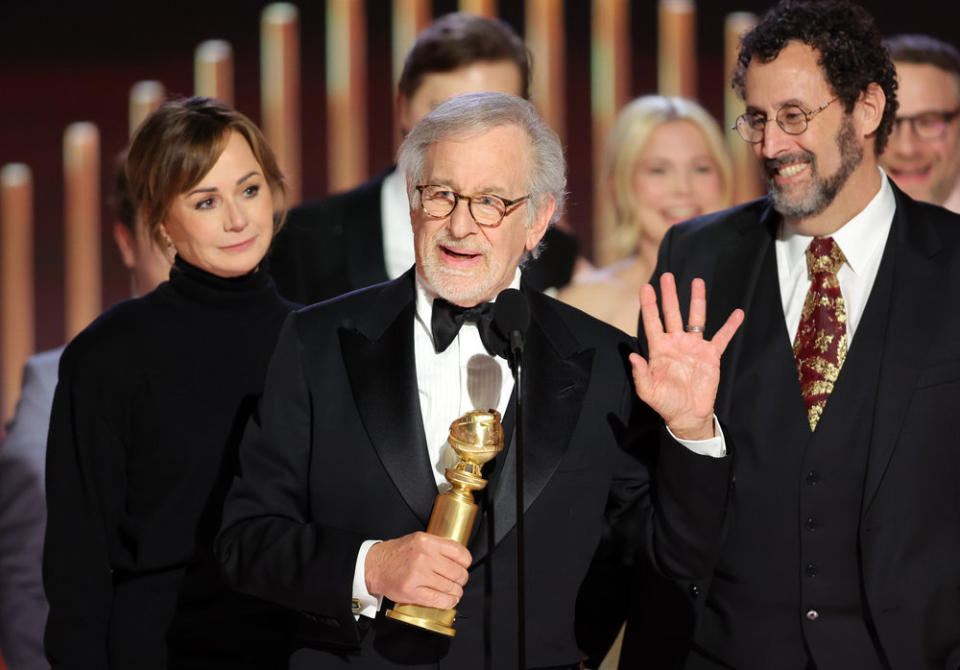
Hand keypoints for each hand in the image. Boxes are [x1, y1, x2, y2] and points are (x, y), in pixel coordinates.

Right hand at [365, 531, 471, 608]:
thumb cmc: (397, 554)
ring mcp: (418, 575)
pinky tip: (449, 599)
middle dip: (462, 579)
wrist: (375, 566)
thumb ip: (438, 546)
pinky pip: (439, 600)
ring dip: (456, 592)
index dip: (466, 562)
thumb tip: (459, 557)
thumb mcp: (418, 540)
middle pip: (457, 572)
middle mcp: (423, 557)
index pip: (459, 553)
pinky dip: (448, 602)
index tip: (464, 565)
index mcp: (426, 542)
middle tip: (459, 580)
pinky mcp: (413, 592)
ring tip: (454, 591)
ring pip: (450, 587)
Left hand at [630, 273, 743, 439]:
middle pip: (672, 313)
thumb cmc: (666, 403)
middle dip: (669, 295)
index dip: (649, 305)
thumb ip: (640, 374)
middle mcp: (676, 343)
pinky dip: (730, 326)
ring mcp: (694, 347)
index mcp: (659, 349)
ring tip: (698, 281)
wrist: (688, 415)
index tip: (646, 287)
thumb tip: (632, 357)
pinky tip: (738, 313)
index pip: (652, 322)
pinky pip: (722, 337)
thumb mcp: (648, 391)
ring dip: (697, 300)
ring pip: (696, 319)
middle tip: (667, 276)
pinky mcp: (711, 355)